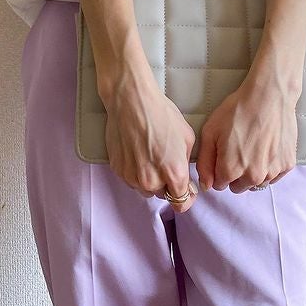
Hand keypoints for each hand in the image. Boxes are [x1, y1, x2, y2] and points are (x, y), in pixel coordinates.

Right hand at [99, 57, 198, 212]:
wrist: (132, 102)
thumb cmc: (161, 115)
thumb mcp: (187, 137)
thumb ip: (186, 163)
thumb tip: (185, 176)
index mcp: (173, 173)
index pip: (182, 203)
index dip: (187, 197)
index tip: (187, 189)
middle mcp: (152, 181)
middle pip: (163, 194)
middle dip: (168, 183)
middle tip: (167, 161)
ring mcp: (132, 178)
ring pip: (146, 188)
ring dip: (151, 178)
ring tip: (152, 154)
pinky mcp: (118, 171)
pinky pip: (132, 179)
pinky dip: (137, 171)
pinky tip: (139, 151)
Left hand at [195, 67, 299, 193]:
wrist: (270, 95)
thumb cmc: (238, 110)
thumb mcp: (210, 131)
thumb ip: (204, 162)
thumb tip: (206, 185)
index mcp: (231, 170)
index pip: (219, 184)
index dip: (219, 168)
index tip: (225, 152)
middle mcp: (253, 177)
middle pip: (239, 186)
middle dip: (236, 173)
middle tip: (240, 148)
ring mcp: (272, 172)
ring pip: (257, 182)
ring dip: (254, 170)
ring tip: (255, 145)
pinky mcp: (287, 164)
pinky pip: (274, 175)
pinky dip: (270, 165)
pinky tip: (268, 146)